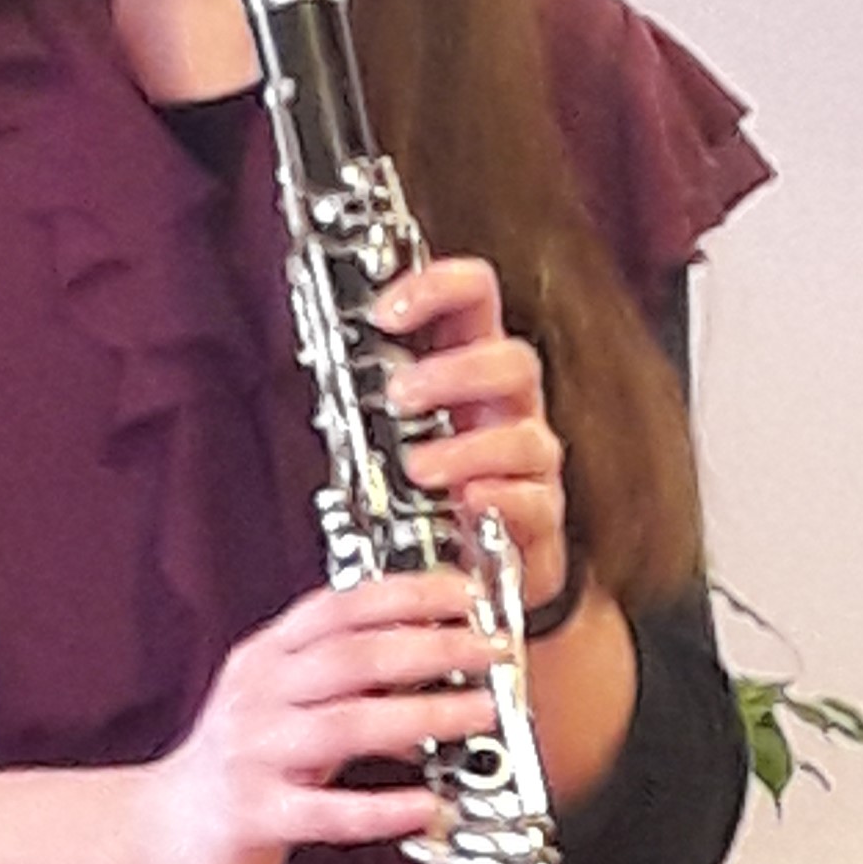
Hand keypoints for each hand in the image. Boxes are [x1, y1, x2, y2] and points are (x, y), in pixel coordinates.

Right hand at [139, 567, 501, 863]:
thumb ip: (343, 678)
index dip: (406, 593)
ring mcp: (253, 754)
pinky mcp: (254, 815)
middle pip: (352, 657)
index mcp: (266, 658)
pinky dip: (383, 807)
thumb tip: (425, 661)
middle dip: (431, 647)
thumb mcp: (278, 701)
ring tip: (477, 713)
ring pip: (346, 724)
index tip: (463, 593)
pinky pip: (327, 811)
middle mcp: (258, 696)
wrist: (157, 832)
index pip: (340, 606)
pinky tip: (427, 806)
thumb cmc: (232, 766)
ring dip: (422, 716)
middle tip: (489, 650)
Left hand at [370, 258, 569, 615]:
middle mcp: (509, 412)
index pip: (475, 299)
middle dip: (456, 373)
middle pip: (514, 362)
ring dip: (468, 448)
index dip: (438, 287)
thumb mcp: (383, 438)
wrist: (454, 576)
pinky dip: (502, 500)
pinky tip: (468, 503)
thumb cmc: (419, 499)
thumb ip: (364, 398)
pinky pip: (536, 503)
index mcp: (470, 373)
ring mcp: (530, 468)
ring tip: (418, 469)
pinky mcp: (540, 524)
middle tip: (398, 396)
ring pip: (527, 437)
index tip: (384, 312)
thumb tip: (323, 353)